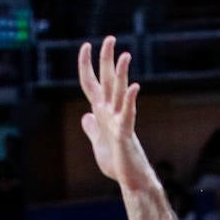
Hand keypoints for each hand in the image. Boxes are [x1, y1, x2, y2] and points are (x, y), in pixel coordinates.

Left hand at [78, 37, 156, 192]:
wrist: (132, 181)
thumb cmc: (118, 164)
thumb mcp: (98, 144)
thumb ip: (92, 129)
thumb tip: (86, 116)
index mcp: (102, 113)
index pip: (91, 84)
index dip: (86, 66)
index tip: (86, 46)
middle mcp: (111, 113)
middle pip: (107, 81)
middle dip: (106, 60)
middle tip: (110, 38)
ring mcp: (120, 122)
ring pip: (120, 94)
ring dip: (121, 75)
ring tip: (125, 55)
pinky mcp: (125, 135)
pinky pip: (128, 115)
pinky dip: (130, 101)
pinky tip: (133, 87)